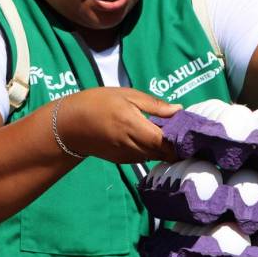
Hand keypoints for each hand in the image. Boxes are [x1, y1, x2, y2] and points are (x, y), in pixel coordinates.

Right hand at [58, 88, 180, 163]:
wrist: (69, 126)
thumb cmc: (98, 103)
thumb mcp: (126, 95)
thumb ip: (154, 105)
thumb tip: (179, 109)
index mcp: (134, 126)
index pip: (165, 142)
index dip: (179, 140)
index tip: (189, 132)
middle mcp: (131, 145)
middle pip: (162, 152)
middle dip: (174, 145)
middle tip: (182, 132)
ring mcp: (126, 156)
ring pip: (154, 156)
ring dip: (162, 148)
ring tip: (166, 133)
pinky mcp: (122, 160)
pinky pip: (143, 157)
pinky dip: (150, 150)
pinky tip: (149, 138)